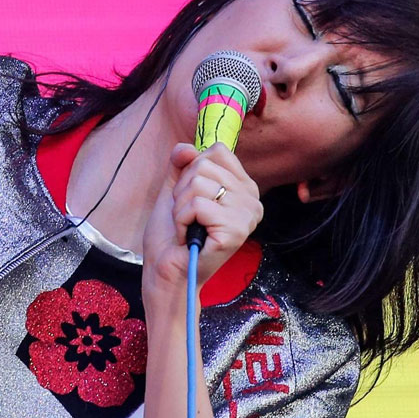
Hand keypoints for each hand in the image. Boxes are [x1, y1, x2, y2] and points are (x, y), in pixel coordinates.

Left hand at [142, 142, 261, 306]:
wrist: (166, 270)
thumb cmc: (172, 235)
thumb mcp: (175, 191)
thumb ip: (181, 165)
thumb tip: (186, 147)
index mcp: (243, 187)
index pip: (217, 151)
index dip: (192, 170)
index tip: (191, 197)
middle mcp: (253, 199)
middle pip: (205, 165)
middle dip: (183, 191)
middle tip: (187, 216)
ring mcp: (247, 216)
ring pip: (199, 183)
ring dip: (180, 207)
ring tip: (187, 227)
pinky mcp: (235, 231)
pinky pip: (197, 205)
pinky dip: (181, 220)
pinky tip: (187, 236)